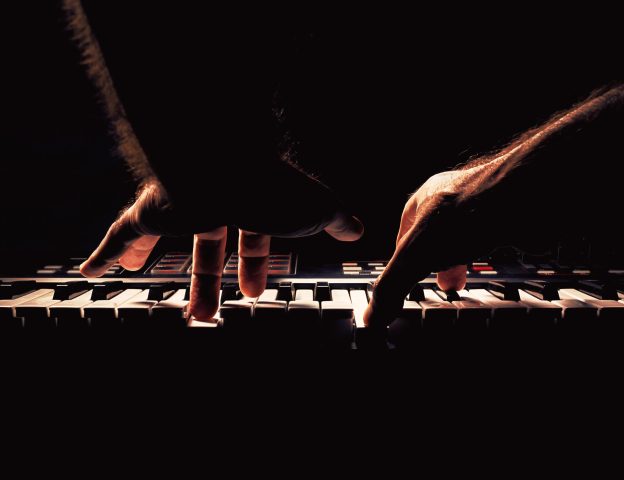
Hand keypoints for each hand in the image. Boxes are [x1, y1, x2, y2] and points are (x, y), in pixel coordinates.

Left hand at [80, 162, 362, 320]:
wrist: (225, 162)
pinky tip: (94, 269)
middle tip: (217, 310)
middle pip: (213, 247)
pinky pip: (123, 233)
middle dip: (217, 280)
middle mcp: (217, 203)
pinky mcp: (152, 210)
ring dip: (184, 281)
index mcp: (253, 202)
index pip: (254, 238)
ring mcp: (182, 207)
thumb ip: (335, 218)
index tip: (255, 290)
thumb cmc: (273, 186)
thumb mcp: (316, 208)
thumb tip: (358, 228)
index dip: (255, 265)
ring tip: (191, 315)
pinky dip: (107, 251)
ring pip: (176, 245)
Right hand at [363, 165, 499, 329]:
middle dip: (435, 262)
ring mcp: (483, 203)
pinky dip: (488, 253)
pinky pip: (493, 236)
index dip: (403, 257)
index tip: (405, 276)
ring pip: (465, 235)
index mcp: (423, 199)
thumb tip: (373, 315)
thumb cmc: (468, 212)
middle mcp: (452, 197)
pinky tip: (490, 266)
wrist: (524, 197)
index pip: (404, 231)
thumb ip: (392, 285)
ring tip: (462, 282)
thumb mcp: (415, 256)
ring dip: (461, 259)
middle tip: (438, 283)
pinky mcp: (510, 213)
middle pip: (436, 234)